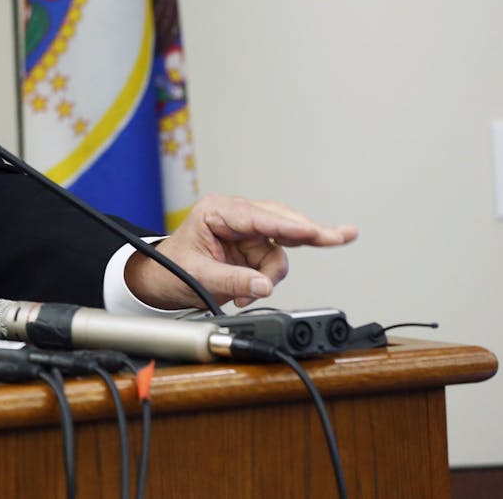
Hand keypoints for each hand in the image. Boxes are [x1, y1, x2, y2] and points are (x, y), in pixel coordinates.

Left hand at [124, 193, 358, 309]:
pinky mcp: (253, 247)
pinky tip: (258, 287)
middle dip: (308, 234)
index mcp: (217, 211)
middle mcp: (235, 215)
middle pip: (282, 222)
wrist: (159, 279)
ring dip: (273, 273)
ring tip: (249, 292)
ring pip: (282, 246)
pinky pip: (275, 259)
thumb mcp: (198, 276)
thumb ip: (232, 281)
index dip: (290, 225)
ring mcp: (246, 231)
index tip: (314, 232)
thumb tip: (263, 286)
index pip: (260, 217)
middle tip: (343, 236)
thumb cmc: (170, 268)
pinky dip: (271, 277)